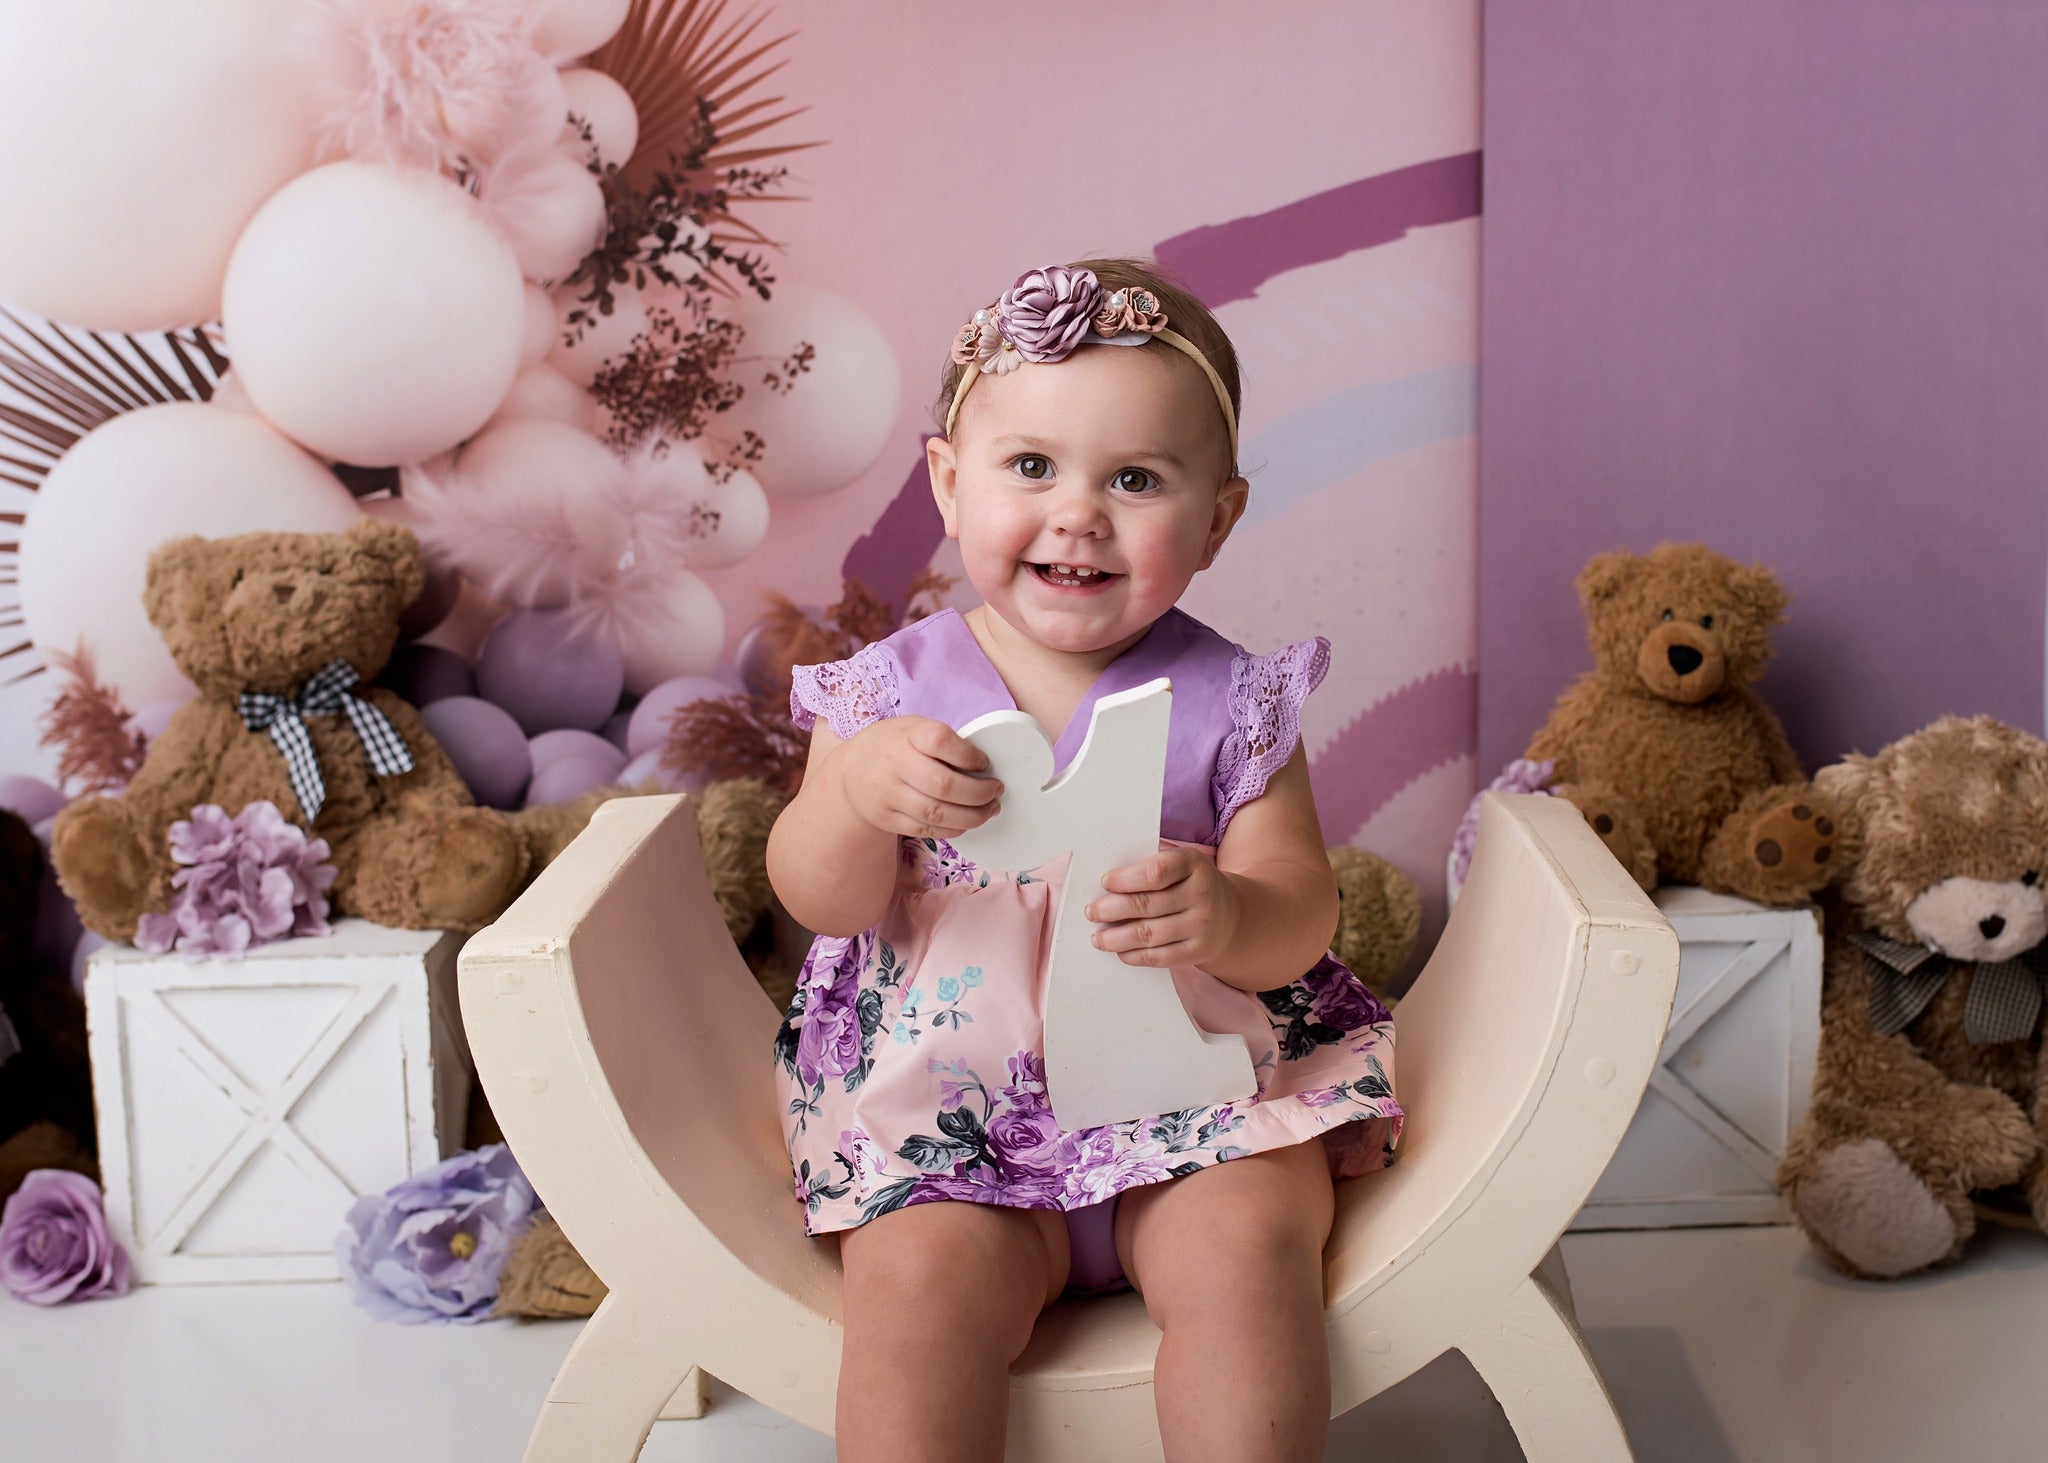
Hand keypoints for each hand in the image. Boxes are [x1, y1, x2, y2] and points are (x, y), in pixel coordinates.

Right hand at [837, 716, 1002, 840]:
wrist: (851, 772)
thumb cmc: (893, 746)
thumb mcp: (913, 729)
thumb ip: (943, 741)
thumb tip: (984, 767)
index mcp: (907, 735)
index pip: (941, 742)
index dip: (969, 755)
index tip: (984, 763)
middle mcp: (894, 764)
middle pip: (944, 785)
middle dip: (980, 793)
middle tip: (996, 791)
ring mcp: (888, 794)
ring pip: (937, 813)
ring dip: (972, 816)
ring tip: (989, 810)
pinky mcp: (887, 819)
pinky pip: (926, 830)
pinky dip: (952, 829)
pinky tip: (965, 822)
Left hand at [1086, 846, 1240, 967]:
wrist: (1232, 915)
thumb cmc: (1191, 884)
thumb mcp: (1181, 864)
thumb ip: (1151, 867)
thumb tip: (1107, 884)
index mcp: (1193, 864)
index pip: (1155, 871)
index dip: (1126, 879)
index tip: (1105, 882)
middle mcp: (1202, 894)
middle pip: (1146, 904)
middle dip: (1111, 910)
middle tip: (1092, 912)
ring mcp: (1202, 925)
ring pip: (1148, 934)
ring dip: (1116, 938)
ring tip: (1098, 937)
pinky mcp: (1198, 951)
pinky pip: (1159, 957)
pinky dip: (1134, 955)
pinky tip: (1120, 951)